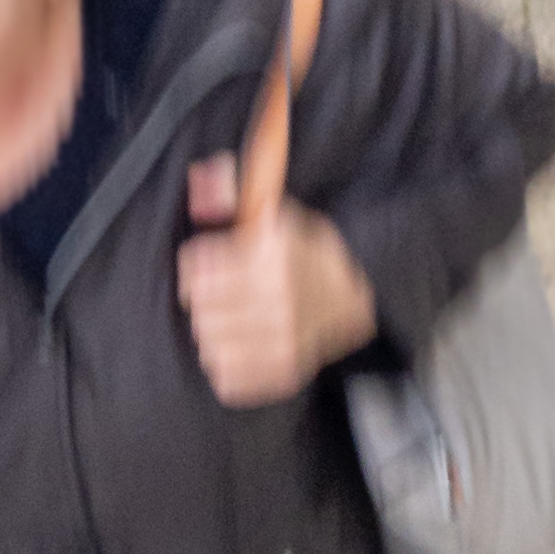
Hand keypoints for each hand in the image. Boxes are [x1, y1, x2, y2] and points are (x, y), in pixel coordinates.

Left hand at [176, 156, 377, 407]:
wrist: (359, 299)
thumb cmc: (308, 254)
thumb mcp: (277, 212)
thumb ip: (234, 191)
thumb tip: (202, 176)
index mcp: (275, 254)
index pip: (195, 267)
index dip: (196, 262)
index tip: (210, 262)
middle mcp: (280, 298)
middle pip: (199, 307)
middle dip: (203, 297)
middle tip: (220, 293)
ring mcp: (284, 339)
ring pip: (208, 343)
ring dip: (213, 331)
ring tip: (231, 319)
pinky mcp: (285, 372)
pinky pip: (226, 377)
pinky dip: (226, 362)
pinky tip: (241, 345)